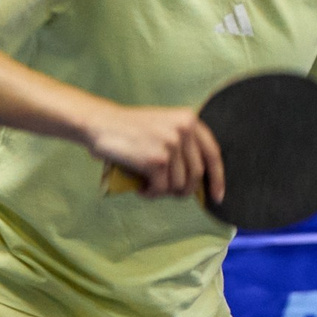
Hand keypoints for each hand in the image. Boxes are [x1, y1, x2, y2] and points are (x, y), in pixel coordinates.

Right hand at [85, 104, 222, 203]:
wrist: (99, 123)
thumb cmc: (129, 129)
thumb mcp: (164, 126)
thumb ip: (182, 146)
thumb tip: (197, 183)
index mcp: (189, 119)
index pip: (212, 154)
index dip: (216, 178)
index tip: (216, 196)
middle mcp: (184, 129)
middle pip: (196, 174)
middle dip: (184, 190)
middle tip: (168, 193)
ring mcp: (171, 144)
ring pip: (178, 184)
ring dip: (163, 192)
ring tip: (148, 186)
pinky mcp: (156, 160)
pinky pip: (161, 188)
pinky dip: (150, 193)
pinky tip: (140, 188)